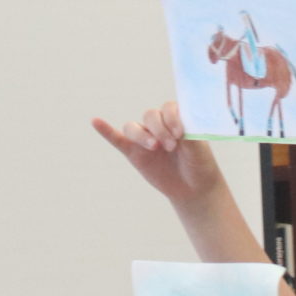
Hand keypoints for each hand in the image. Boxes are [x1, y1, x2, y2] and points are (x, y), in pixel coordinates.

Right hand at [90, 103, 227, 207]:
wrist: (194, 188)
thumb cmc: (199, 164)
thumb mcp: (198, 149)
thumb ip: (188, 134)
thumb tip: (179, 123)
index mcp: (175, 119)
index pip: (167, 108)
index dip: (171, 118)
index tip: (180, 134)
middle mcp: (158, 125)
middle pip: (150, 116)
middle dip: (159, 129)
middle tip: (171, 146)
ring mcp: (145, 138)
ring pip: (133, 127)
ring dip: (141, 135)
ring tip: (154, 147)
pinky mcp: (134, 152)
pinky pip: (116, 138)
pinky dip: (105, 130)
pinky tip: (95, 121)